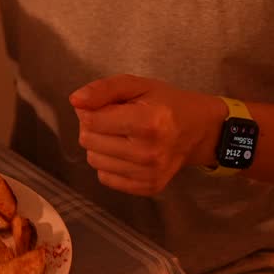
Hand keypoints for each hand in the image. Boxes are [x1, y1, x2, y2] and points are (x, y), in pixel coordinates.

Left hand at [69, 75, 226, 195]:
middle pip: (89, 141)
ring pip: (94, 160)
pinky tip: (125, 151)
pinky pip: (105, 177)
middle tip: (112, 119)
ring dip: (99, 145)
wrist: (198, 131)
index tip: (104, 106)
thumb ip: (104, 89)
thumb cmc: (166, 103)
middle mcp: (148, 152)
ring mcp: (149, 174)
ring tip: (119, 134)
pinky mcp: (148, 187)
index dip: (90, 109)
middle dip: (92, 126)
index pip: (92, 120)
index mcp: (148, 122)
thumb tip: (75, 101)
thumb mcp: (137, 85)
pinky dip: (109, 163)